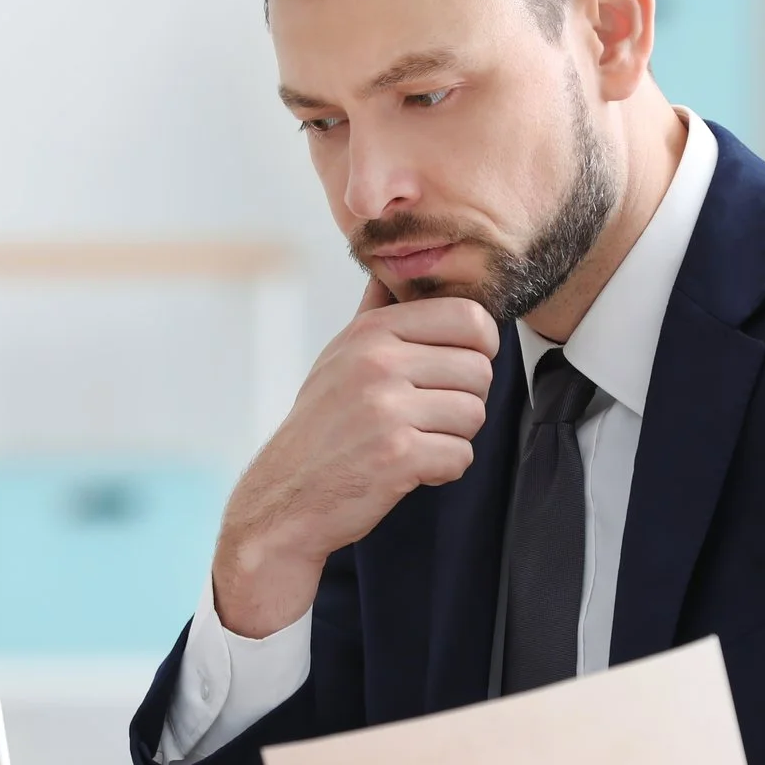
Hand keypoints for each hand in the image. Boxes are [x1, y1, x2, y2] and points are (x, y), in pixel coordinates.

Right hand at [214, 278, 498, 636]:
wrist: (284, 497)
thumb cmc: (321, 426)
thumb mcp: (339, 357)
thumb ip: (375, 314)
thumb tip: (390, 267)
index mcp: (372, 332)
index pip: (470, 318)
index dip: (479, 348)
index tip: (459, 369)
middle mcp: (378, 362)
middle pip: (480, 370)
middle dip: (466, 398)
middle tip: (431, 416)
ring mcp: (387, 408)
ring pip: (474, 414)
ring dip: (454, 436)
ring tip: (416, 441)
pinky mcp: (398, 455)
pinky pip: (461, 455)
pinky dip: (443, 469)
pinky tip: (412, 469)